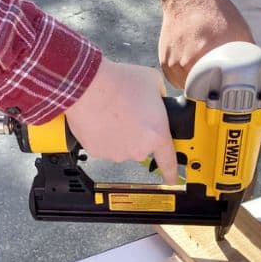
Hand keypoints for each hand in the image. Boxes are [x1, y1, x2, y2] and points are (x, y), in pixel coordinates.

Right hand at [65, 56, 178, 184]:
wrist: (88, 86)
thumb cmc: (119, 82)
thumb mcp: (153, 82)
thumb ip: (160, 97)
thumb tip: (156, 100)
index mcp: (157, 135)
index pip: (169, 161)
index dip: (172, 172)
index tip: (172, 180)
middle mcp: (138, 149)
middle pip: (141, 147)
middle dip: (137, 133)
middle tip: (130, 114)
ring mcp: (117, 153)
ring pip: (122, 146)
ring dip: (119, 134)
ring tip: (113, 113)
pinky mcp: (97, 152)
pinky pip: (103, 146)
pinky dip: (103, 135)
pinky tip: (101, 119)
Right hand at [159, 0, 253, 87]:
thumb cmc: (213, 10)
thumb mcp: (239, 30)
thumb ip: (248, 54)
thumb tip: (258, 74)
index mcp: (204, 56)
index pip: (211, 92)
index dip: (219, 97)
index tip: (225, 96)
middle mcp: (184, 62)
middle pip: (198, 91)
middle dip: (208, 91)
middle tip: (218, 85)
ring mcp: (172, 62)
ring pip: (185, 86)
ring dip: (195, 84)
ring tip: (205, 72)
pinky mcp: (164, 60)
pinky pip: (176, 78)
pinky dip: (185, 76)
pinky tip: (193, 66)